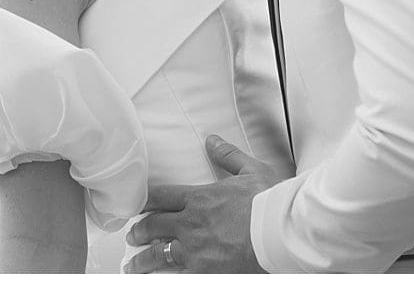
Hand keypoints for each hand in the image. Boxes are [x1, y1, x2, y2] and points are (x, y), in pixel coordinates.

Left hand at [123, 136, 283, 273]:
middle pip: (153, 226)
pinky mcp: (201, 271)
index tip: (137, 207)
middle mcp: (190, 223)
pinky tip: (154, 278)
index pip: (161, 197)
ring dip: (141, 260)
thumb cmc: (270, 203)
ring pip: (156, 254)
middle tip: (133, 236)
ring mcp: (193, 249)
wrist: (279, 230)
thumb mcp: (253, 171)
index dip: (145, 202)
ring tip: (133, 265)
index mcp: (200, 198)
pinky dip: (162, 276)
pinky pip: (173, 274)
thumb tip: (213, 141)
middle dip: (139, 231)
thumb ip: (229, 156)